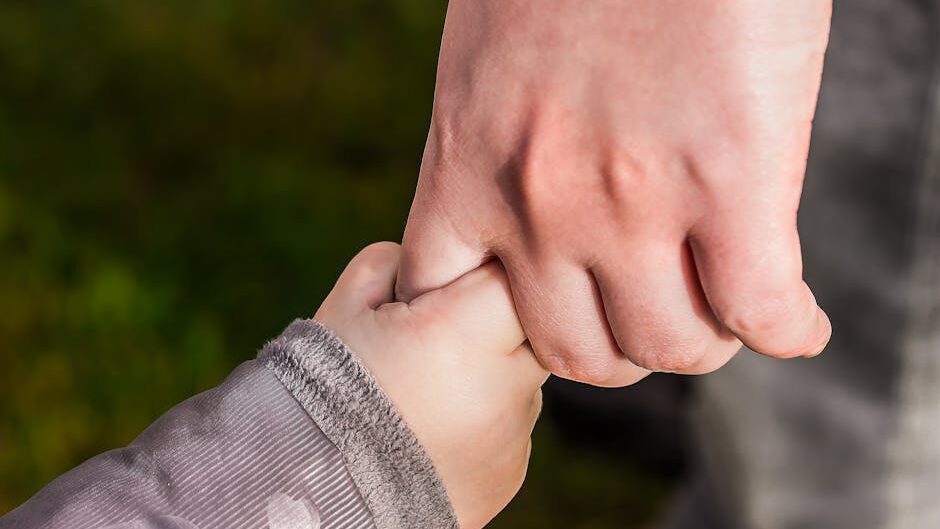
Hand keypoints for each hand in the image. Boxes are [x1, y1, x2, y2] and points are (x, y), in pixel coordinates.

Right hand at [315, 243, 547, 528]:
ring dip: (489, 371)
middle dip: (492, 320)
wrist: (316, 494)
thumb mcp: (346, 307)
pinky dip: (482, 416)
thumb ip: (397, 264)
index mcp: (465, 332)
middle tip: (438, 336)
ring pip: (522, 376)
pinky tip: (431, 426)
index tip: (448, 286)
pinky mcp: (511, 470)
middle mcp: (505, 384)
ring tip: (425, 390)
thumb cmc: (323, 391)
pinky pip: (511, 422)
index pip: (512, 273)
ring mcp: (514, 433)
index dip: (479, 271)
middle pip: (530, 325)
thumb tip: (432, 261)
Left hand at [398, 0, 832, 385]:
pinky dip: (786, 331)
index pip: (443, 306)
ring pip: (667, 348)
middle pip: (573, 352)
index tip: (539, 311)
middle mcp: (537, 204)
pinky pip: (759, 312)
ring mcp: (631, 202)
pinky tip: (795, 320)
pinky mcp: (730, 181)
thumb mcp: (488, 62)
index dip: (493, 330)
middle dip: (616, 347)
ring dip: (700, 341)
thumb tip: (537, 205)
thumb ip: (500, 144)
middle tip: (651, 313)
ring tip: (722, 311)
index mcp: (467, 164)